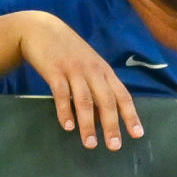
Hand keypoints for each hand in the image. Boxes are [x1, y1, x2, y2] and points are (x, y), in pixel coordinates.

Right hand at [15, 11, 144, 150]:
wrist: (40, 30)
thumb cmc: (65, 50)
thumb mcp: (86, 63)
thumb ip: (95, 84)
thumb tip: (100, 113)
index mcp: (103, 70)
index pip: (122, 95)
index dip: (131, 115)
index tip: (137, 134)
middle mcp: (92, 70)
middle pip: (106, 101)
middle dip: (111, 125)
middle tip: (114, 146)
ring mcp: (73, 70)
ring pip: (85, 101)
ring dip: (88, 124)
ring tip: (90, 143)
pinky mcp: (54, 71)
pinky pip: (62, 94)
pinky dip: (65, 111)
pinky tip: (67, 126)